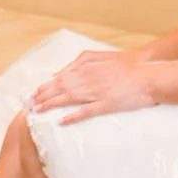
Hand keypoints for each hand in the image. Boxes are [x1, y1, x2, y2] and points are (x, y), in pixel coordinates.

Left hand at [29, 51, 158, 123]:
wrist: (148, 73)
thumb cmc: (127, 64)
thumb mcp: (101, 56)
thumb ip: (81, 61)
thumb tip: (62, 71)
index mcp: (87, 67)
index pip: (59, 78)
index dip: (44, 86)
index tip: (33, 94)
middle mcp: (88, 78)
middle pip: (59, 88)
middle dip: (42, 97)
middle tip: (29, 105)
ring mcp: (97, 91)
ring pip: (68, 98)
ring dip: (51, 105)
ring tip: (38, 111)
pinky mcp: (107, 104)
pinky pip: (86, 111)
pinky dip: (72, 116)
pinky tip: (61, 121)